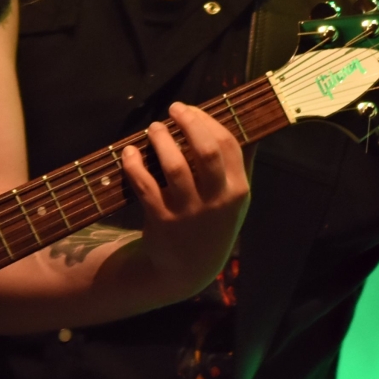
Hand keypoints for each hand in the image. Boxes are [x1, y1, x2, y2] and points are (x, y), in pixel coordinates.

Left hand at [120, 102, 250, 300]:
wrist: (189, 269)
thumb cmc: (213, 224)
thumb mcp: (234, 200)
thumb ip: (239, 165)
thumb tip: (248, 124)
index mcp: (237, 190)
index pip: (227, 145)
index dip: (207, 121)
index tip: (191, 109)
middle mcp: (216, 201)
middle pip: (206, 152)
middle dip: (188, 123)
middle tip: (173, 109)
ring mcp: (189, 212)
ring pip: (174, 166)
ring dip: (161, 140)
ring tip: (153, 128)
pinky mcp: (162, 221)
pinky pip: (145, 185)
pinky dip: (134, 165)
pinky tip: (129, 152)